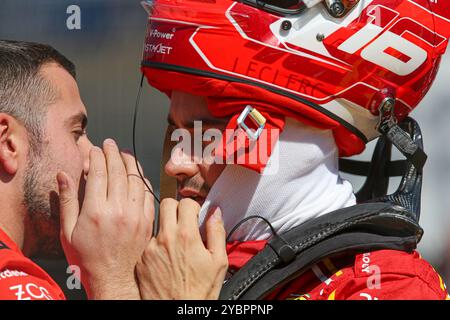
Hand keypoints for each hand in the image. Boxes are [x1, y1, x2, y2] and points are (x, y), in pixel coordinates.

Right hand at [57, 139, 153, 299]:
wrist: (112, 277)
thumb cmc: (87, 257)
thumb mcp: (68, 231)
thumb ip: (67, 201)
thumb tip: (64, 175)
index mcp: (96, 211)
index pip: (99, 173)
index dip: (97, 157)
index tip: (95, 148)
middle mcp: (118, 210)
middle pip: (118, 171)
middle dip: (113, 153)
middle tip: (110, 143)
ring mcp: (136, 215)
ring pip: (136, 179)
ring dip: (130, 162)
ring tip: (124, 152)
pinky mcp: (147, 221)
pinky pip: (148, 193)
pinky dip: (143, 179)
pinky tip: (138, 173)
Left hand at [136, 198, 227, 299]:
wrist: (178, 312)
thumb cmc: (199, 292)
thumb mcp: (219, 262)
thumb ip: (217, 232)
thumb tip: (215, 212)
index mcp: (186, 236)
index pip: (185, 202)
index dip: (193, 206)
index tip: (195, 214)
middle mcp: (165, 239)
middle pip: (166, 204)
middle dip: (177, 208)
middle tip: (184, 221)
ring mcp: (150, 249)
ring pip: (157, 224)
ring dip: (167, 228)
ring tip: (177, 245)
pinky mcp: (141, 260)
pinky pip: (149, 243)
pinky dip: (157, 245)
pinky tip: (167, 259)